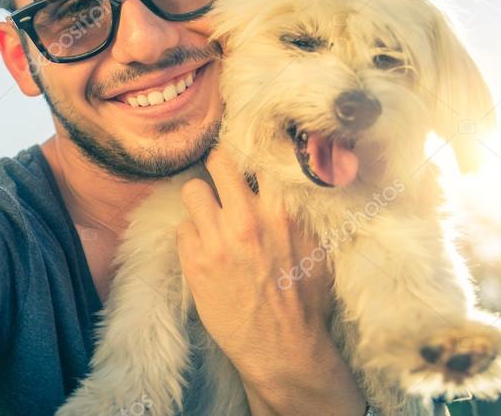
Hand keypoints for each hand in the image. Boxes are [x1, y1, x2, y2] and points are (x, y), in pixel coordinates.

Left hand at [175, 145, 365, 415]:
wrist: (283, 348)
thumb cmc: (306, 299)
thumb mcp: (319, 248)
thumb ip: (302, 211)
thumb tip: (297, 180)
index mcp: (282, 212)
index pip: (257, 156)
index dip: (250, 152)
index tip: (247, 154)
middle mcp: (246, 219)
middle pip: (218, 161)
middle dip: (218, 165)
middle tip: (221, 177)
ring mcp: (217, 239)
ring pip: (191, 190)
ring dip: (200, 201)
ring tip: (210, 215)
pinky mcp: (194, 262)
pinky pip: (181, 227)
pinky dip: (191, 235)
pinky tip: (205, 249)